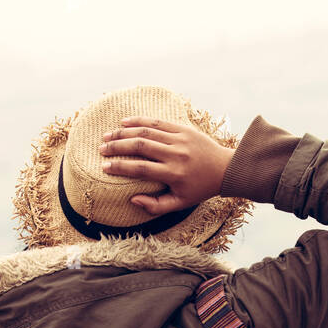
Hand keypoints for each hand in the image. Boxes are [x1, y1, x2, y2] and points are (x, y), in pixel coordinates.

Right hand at [100, 116, 233, 215]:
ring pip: (146, 131)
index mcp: (174, 174)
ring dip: (124, 132)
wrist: (225, 169)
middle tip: (102, 149)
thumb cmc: (200, 188)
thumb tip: (133, 200)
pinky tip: (124, 122)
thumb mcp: (180, 203)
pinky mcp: (183, 129)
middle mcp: (175, 154)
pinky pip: (158, 122)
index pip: (141, 168)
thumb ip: (156, 206)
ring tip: (107, 135)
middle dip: (117, 146)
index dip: (120, 167)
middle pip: (140, 146)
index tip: (104, 167)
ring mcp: (179, 139)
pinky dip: (139, 121)